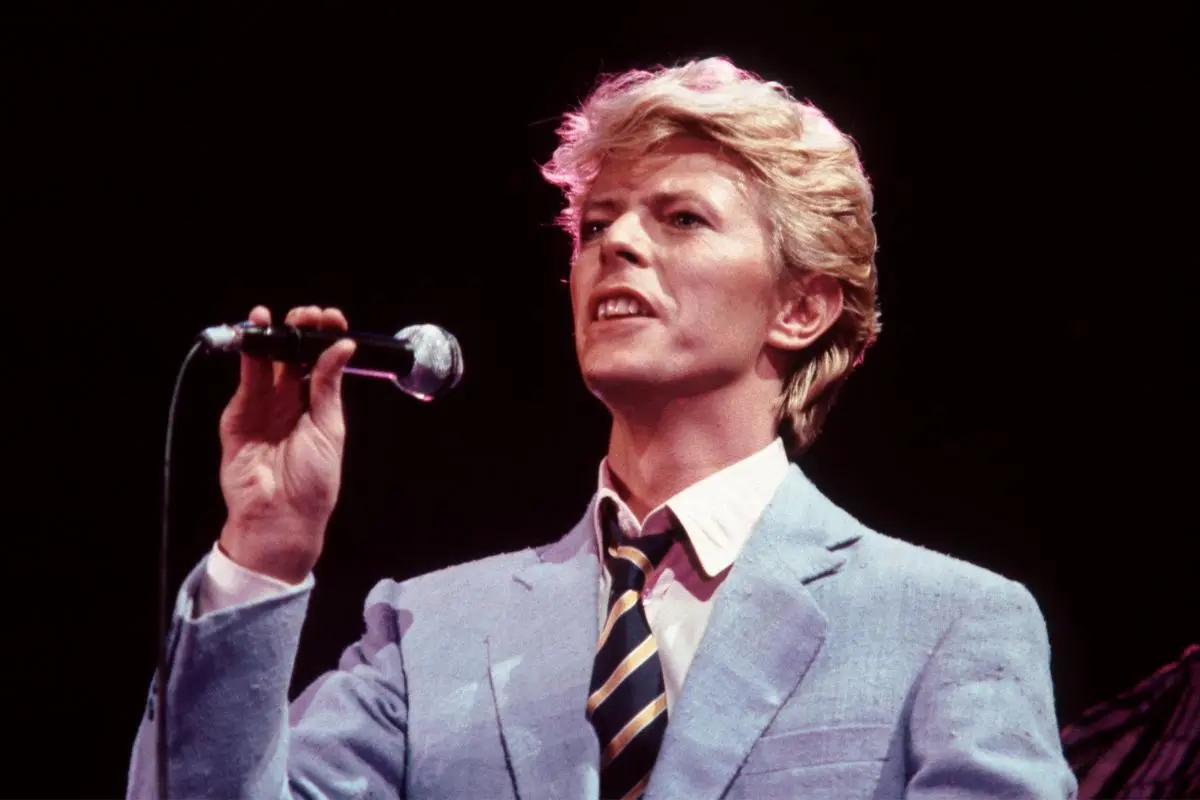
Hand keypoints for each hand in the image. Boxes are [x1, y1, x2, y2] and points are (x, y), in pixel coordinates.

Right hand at [216, 305, 356, 582]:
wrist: (282, 517)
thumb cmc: (313, 482)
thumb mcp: (328, 427)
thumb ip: (328, 386)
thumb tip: (342, 346)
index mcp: (315, 404)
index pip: (319, 361)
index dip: (324, 337)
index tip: (334, 319)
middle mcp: (288, 401)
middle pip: (292, 355)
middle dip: (300, 330)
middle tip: (310, 314)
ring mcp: (262, 405)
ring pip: (267, 361)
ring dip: (273, 335)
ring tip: (280, 314)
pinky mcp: (238, 415)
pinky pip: (246, 379)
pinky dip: (251, 354)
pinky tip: (260, 332)